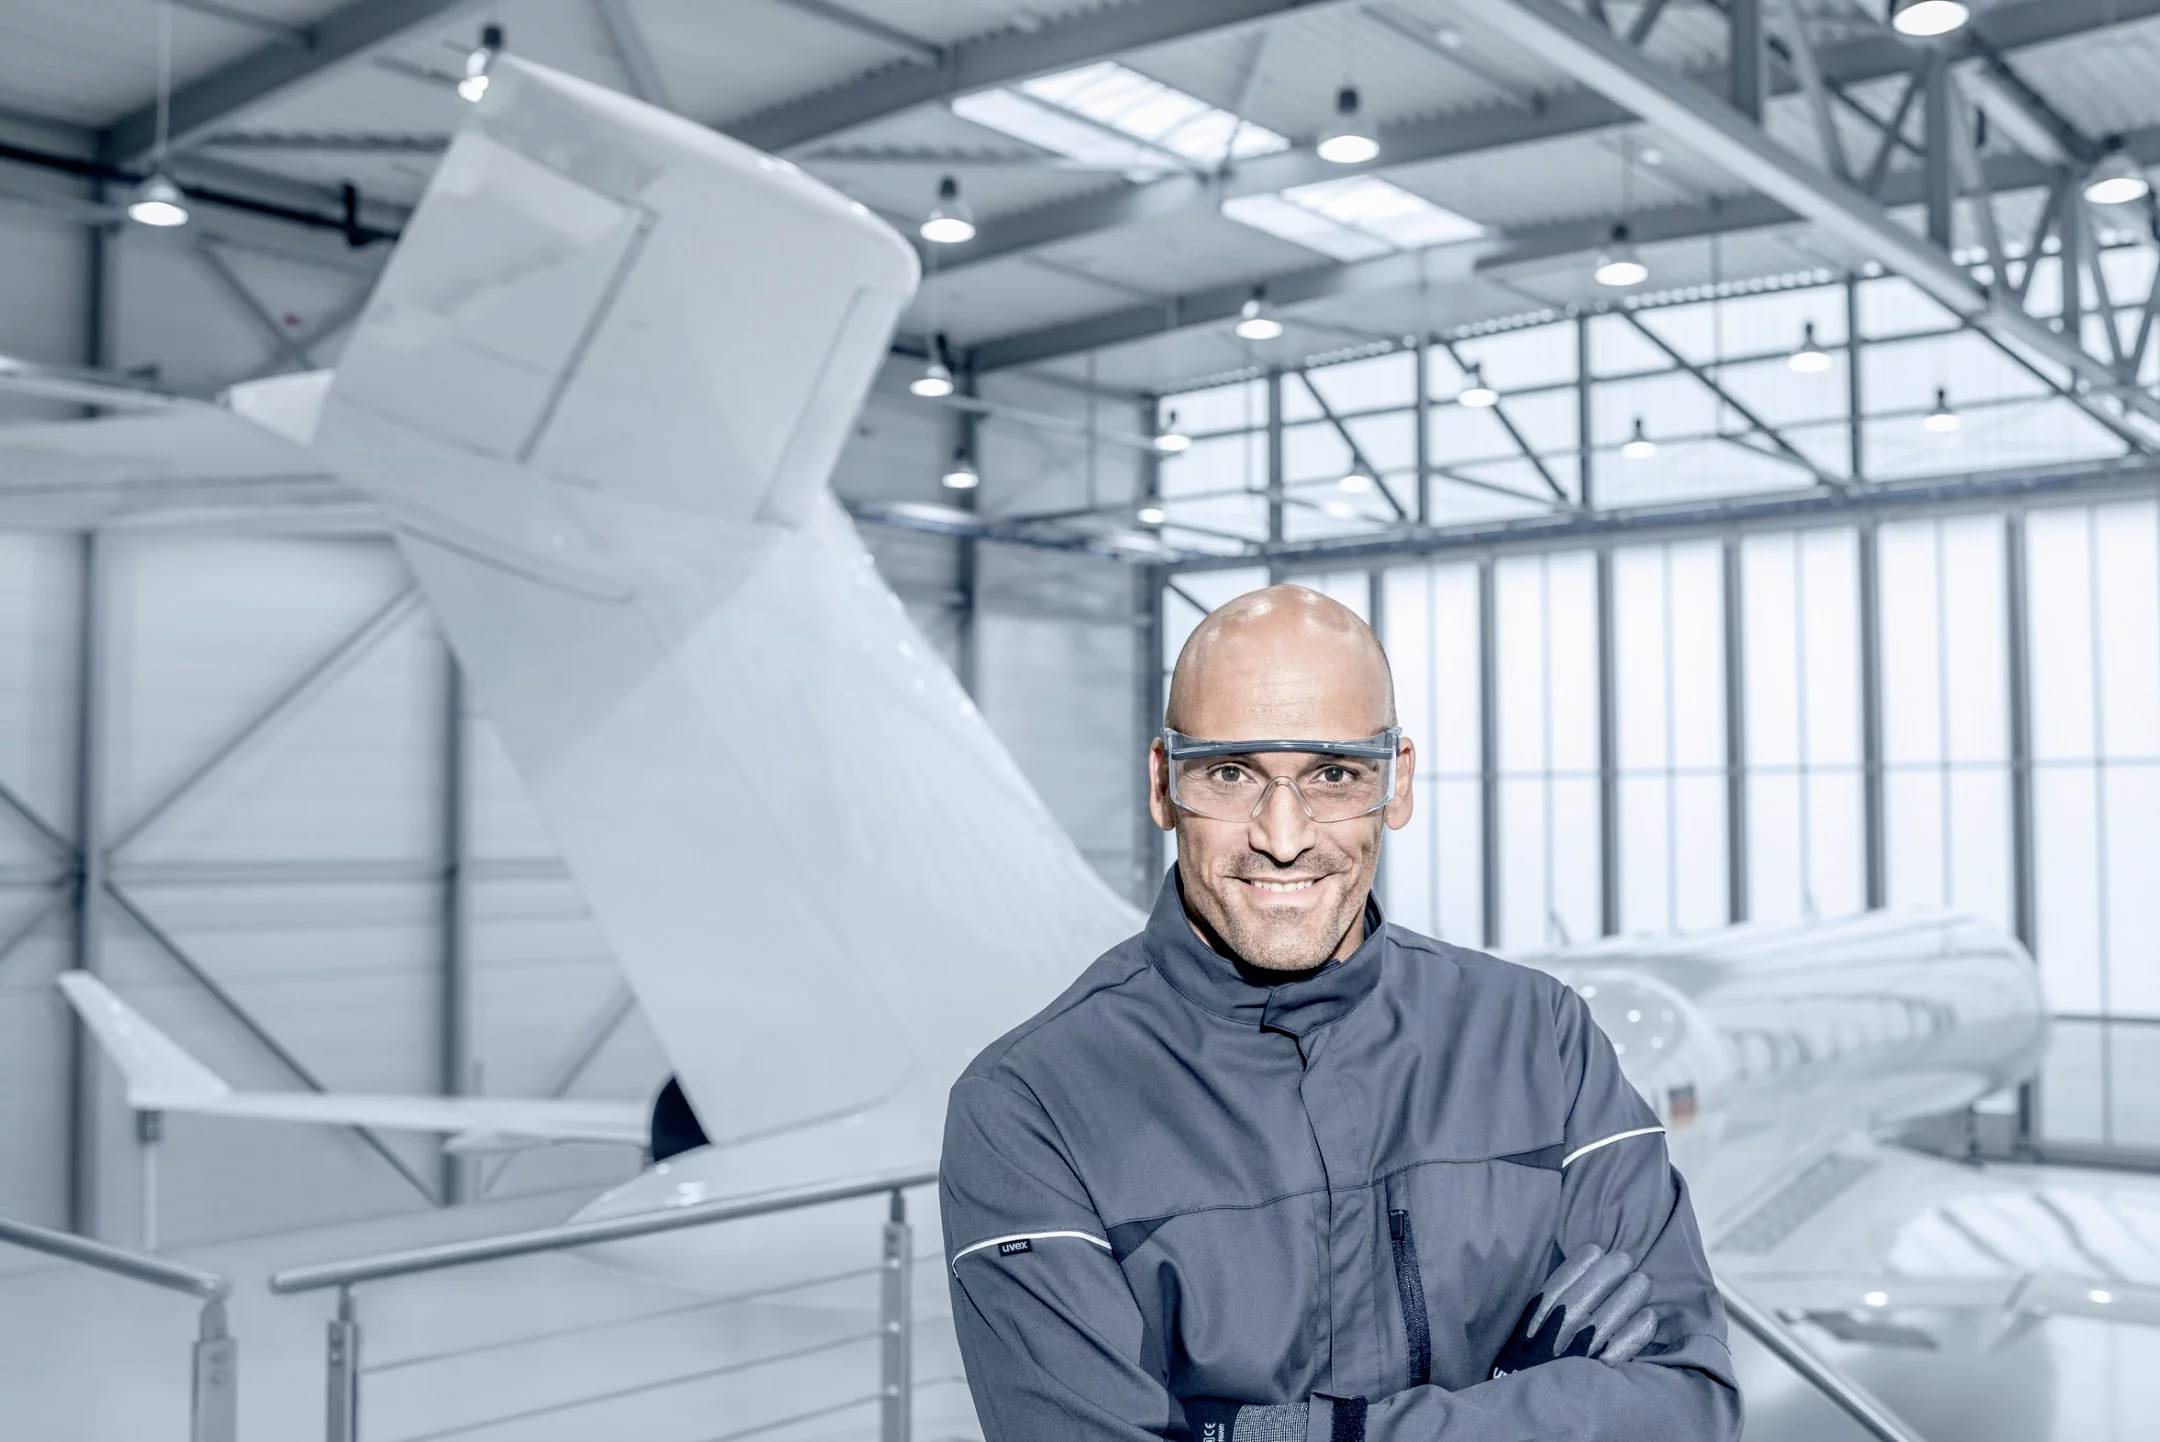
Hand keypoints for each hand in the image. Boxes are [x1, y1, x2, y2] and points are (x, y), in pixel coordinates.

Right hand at [1489, 1244, 1658, 1378]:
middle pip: (1583, 1297)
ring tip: (1642, 1281)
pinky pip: (1620, 1352)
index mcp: (1533, 1325)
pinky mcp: (1596, 1377)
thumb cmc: (1532, 1366)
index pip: (1556, 1287)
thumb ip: (1546, 1310)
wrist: (1530, 1410)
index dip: (1577, 1265)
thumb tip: (1578, 1278)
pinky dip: (1635, 1333)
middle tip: (1625, 1259)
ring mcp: (1576, 1358)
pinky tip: (1649, 1317)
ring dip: (1627, 1297)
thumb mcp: (1527, 1334)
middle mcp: (1553, 1338)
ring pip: (1605, 1320)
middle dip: (1607, 1273)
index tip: (1595, 1250)